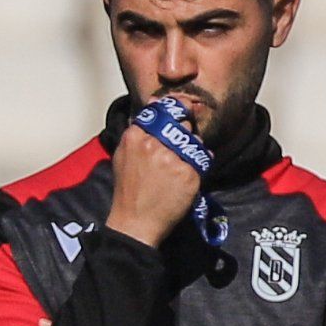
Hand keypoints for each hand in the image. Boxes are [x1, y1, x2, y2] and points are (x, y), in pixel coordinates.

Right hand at [105, 103, 210, 245]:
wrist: (136, 220)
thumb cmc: (129, 190)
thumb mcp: (124, 154)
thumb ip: (138, 130)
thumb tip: (154, 105)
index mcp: (135, 137)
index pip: (162, 111)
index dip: (177, 107)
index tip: (185, 107)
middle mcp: (154, 145)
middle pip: (182, 123)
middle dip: (187, 128)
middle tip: (184, 140)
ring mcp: (172, 159)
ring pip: (195, 140)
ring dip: (194, 147)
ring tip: (182, 162)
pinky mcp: (188, 174)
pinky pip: (202, 159)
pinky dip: (200, 163)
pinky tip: (191, 172)